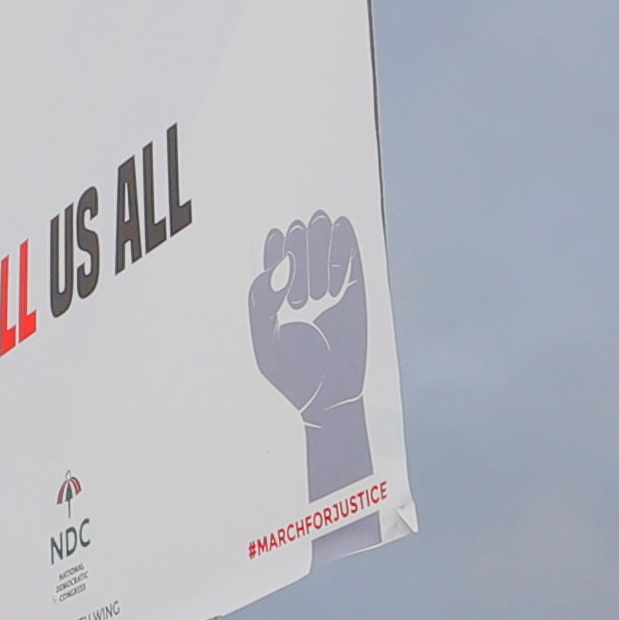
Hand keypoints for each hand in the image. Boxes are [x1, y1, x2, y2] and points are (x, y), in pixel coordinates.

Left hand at [248, 212, 373, 421]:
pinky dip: (348, 248)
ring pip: (325, 260)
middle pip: (302, 258)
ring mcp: (331, 298)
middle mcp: (304, 297)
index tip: (274, 234)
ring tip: (318, 218)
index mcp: (279, 305)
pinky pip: (352, 270)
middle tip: (299, 226)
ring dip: (322, 239)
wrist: (325, 401)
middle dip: (300, 241)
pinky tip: (342, 228)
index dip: (274, 249)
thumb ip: (263, 303)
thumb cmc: (291, 377)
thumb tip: (277, 270)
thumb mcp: (265, 339)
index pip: (276, 267)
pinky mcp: (355, 302)